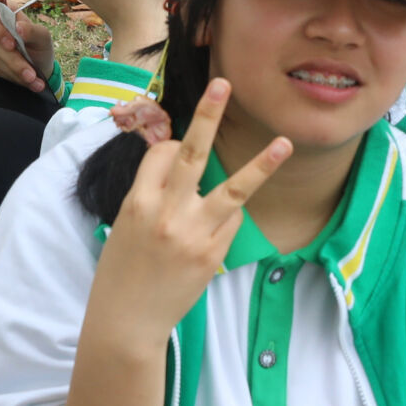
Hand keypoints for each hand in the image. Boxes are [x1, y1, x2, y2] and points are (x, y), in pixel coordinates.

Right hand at [0, 0, 54, 93]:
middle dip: (14, 61)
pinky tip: (20, 82)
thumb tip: (18, 27)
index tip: (13, 45)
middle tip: (31, 75)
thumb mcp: (42, 37)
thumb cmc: (37, 46)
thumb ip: (32, 30)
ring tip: (32, 80)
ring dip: (13, 72)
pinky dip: (5, 77)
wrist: (35, 67)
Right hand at [90, 79, 288, 337]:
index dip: (173, 146)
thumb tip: (181, 168)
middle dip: (208, 116)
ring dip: (261, 165)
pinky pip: (231, 222)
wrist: (126, 321)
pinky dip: (228, 218)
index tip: (175, 153)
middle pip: (192, 152)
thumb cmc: (121, 272)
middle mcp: (167, 212)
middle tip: (224, 84)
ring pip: (233, 189)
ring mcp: (194, 233)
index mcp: (137, 201)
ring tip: (284, 143)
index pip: (164, 153)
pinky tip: (213, 232)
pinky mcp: (213, 254)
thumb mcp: (124, 226)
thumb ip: (151, 196)